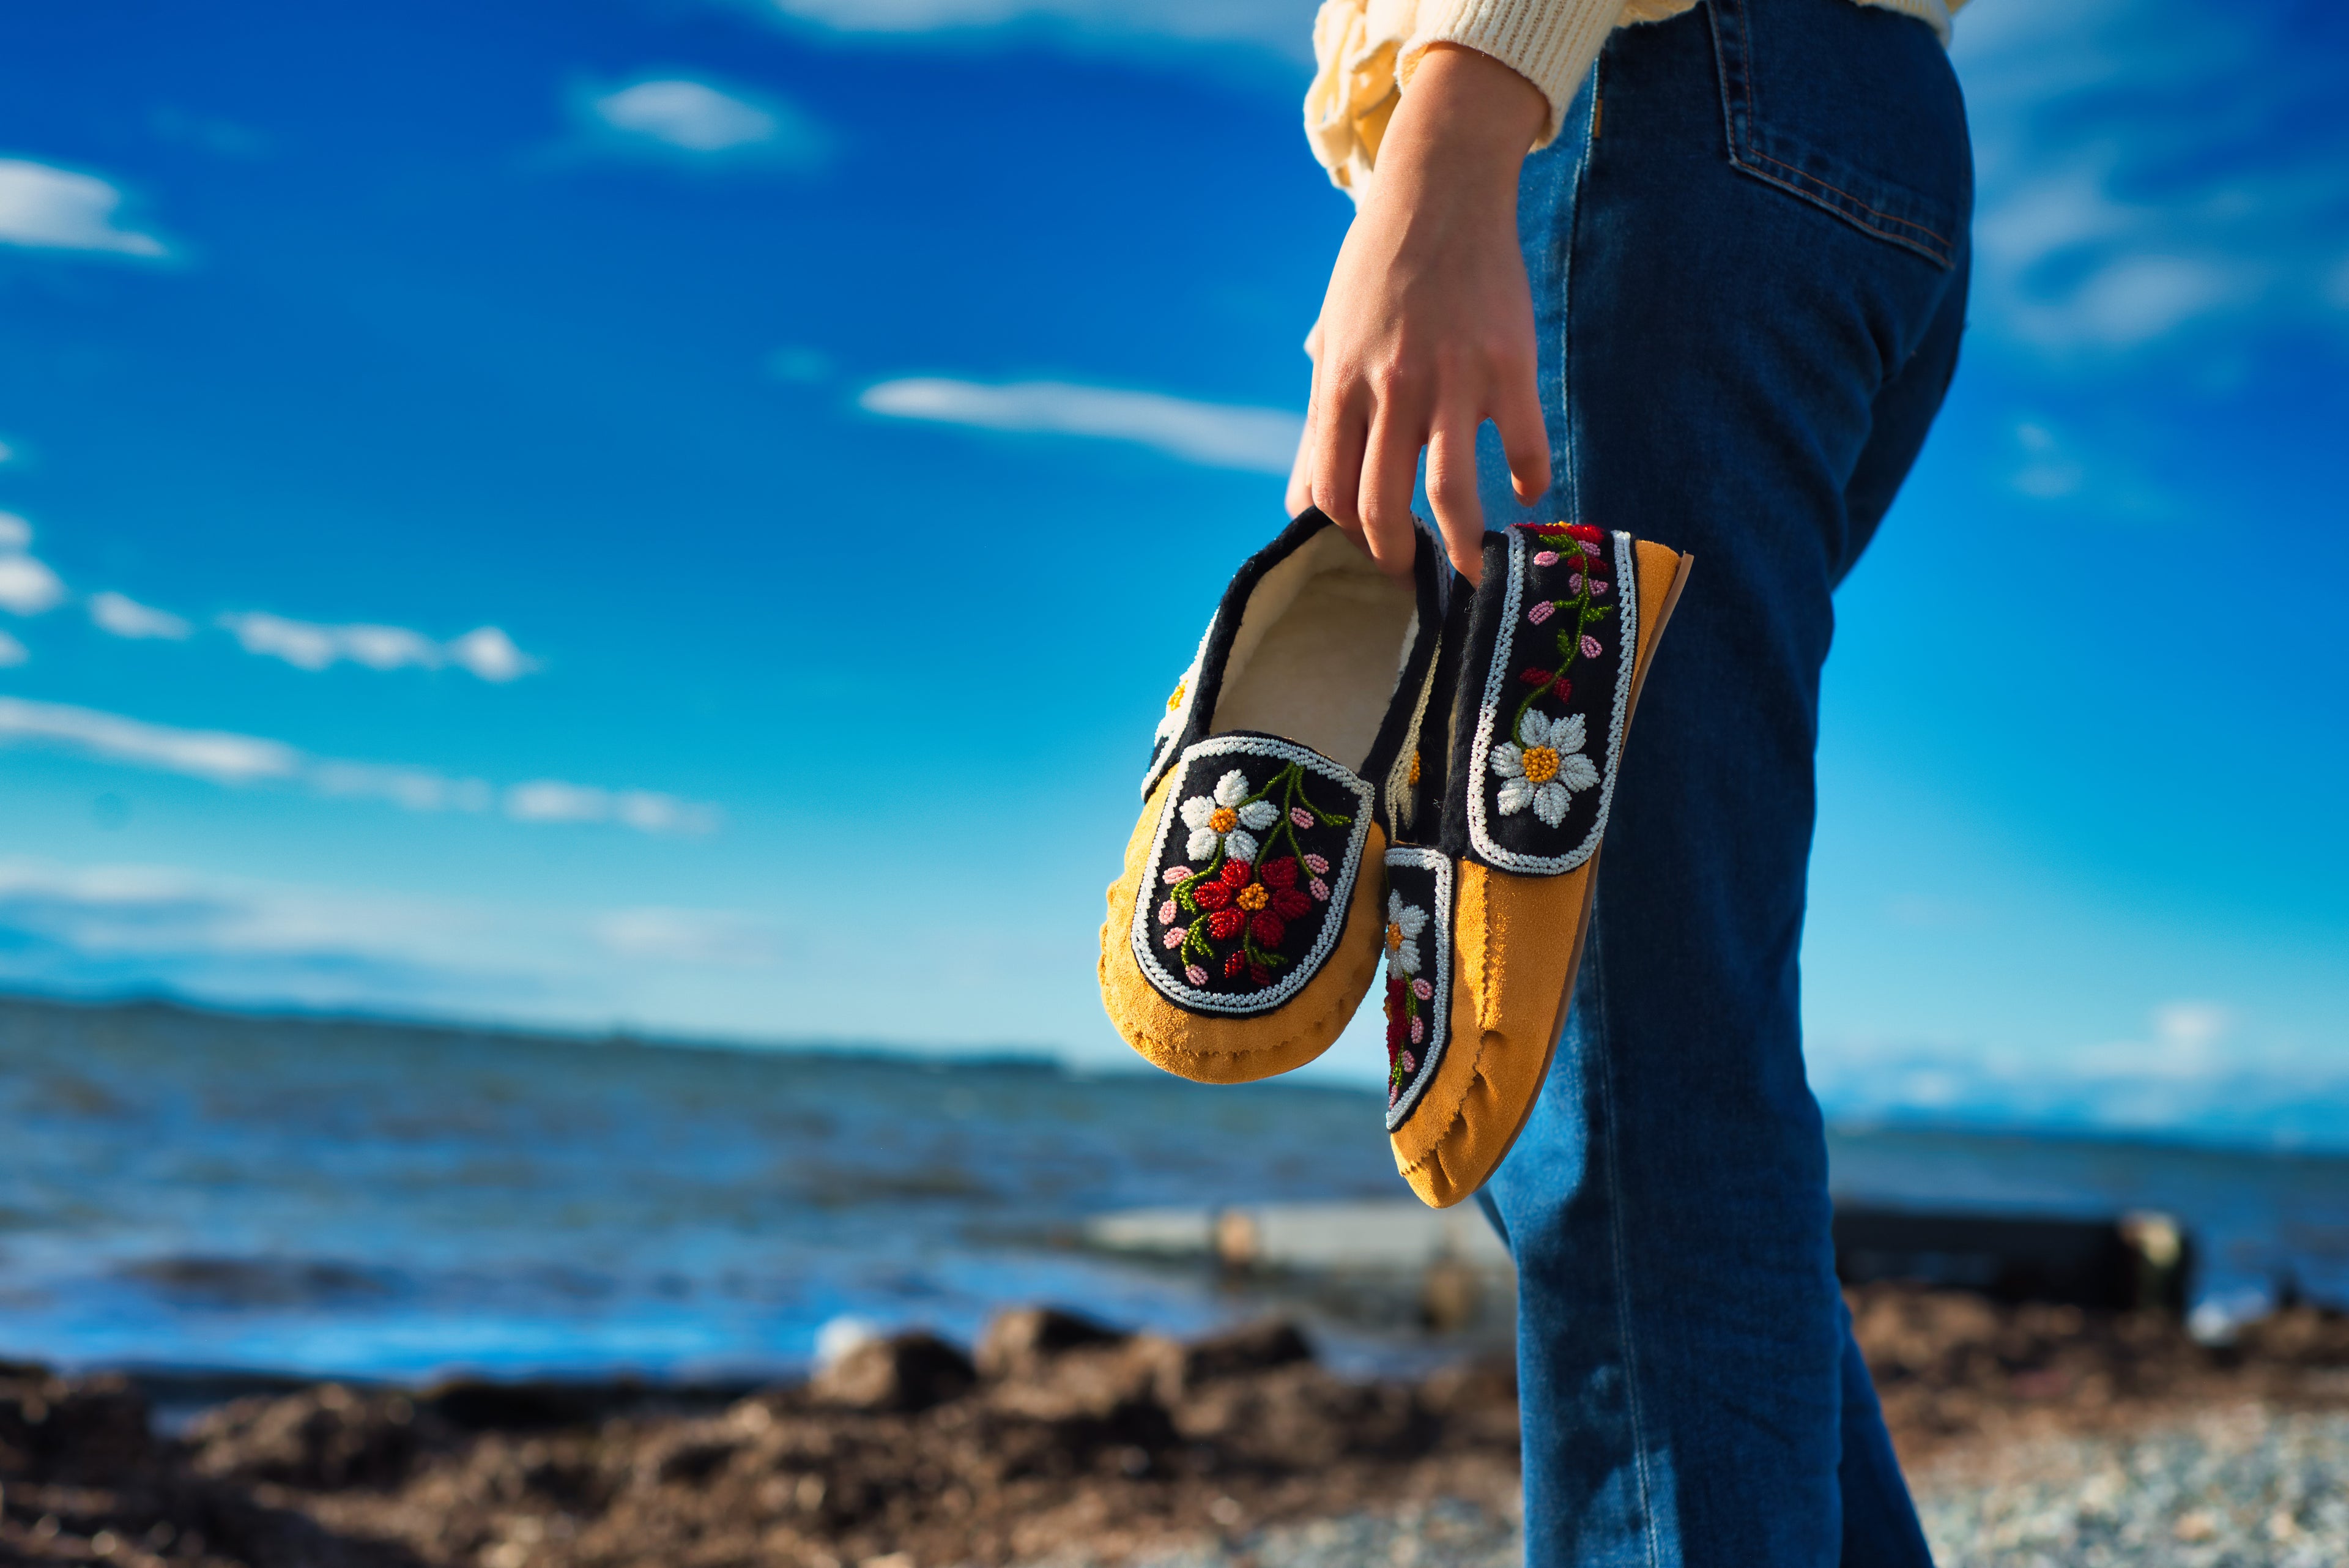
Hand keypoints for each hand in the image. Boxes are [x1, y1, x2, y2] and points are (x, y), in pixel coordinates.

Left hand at [1287, 44, 1550, 584]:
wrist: (1441, 189)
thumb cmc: (1378, 268)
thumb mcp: (1333, 336)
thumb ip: (1327, 413)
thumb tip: (1307, 496)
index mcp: (1340, 384)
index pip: (1327, 492)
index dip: (1341, 537)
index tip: (1360, 552)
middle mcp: (1391, 389)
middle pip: (1381, 505)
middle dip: (1393, 558)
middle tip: (1410, 576)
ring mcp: (1453, 379)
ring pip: (1450, 493)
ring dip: (1461, 547)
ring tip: (1472, 574)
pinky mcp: (1509, 365)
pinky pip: (1524, 446)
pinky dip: (1529, 480)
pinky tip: (1526, 492)